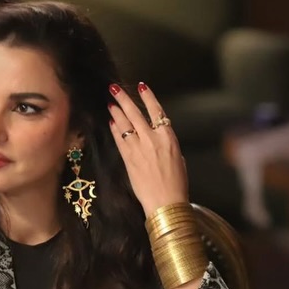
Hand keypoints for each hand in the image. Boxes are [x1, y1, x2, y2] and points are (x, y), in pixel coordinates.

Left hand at [107, 82, 188, 216]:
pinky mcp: (129, 159)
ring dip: (116, 112)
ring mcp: (139, 148)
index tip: (141, 86)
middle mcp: (153, 139)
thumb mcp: (178, 158)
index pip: (157, 111)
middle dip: (124, 99)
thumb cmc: (176, 184)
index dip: (148, 97)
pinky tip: (110, 123)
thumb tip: (159, 139)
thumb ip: (166, 145)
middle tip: (114, 89)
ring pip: (125, 125)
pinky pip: (119, 140)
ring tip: (110, 103)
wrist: (165, 202)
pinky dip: (115, 130)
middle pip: (136, 113)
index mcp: (169, 137)